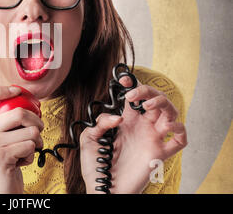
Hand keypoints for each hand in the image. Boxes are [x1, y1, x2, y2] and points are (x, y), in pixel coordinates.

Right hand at [0, 86, 43, 193]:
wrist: (0, 188)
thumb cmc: (4, 160)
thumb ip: (5, 120)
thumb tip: (27, 99)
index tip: (16, 91)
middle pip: (18, 112)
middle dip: (36, 122)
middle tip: (37, 130)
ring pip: (30, 131)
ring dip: (36, 142)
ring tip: (26, 149)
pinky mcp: (1, 156)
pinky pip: (30, 145)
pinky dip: (32, 154)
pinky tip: (21, 161)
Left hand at [80, 78, 186, 193]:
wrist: (103, 189)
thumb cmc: (96, 166)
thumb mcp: (89, 138)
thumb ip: (100, 122)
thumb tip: (119, 117)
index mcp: (126, 121)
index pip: (135, 98)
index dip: (132, 85)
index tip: (124, 80)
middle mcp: (141, 127)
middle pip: (156, 99)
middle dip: (149, 91)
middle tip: (134, 96)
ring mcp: (152, 139)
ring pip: (171, 113)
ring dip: (164, 104)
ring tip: (148, 107)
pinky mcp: (159, 154)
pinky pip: (180, 140)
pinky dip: (180, 130)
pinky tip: (166, 127)